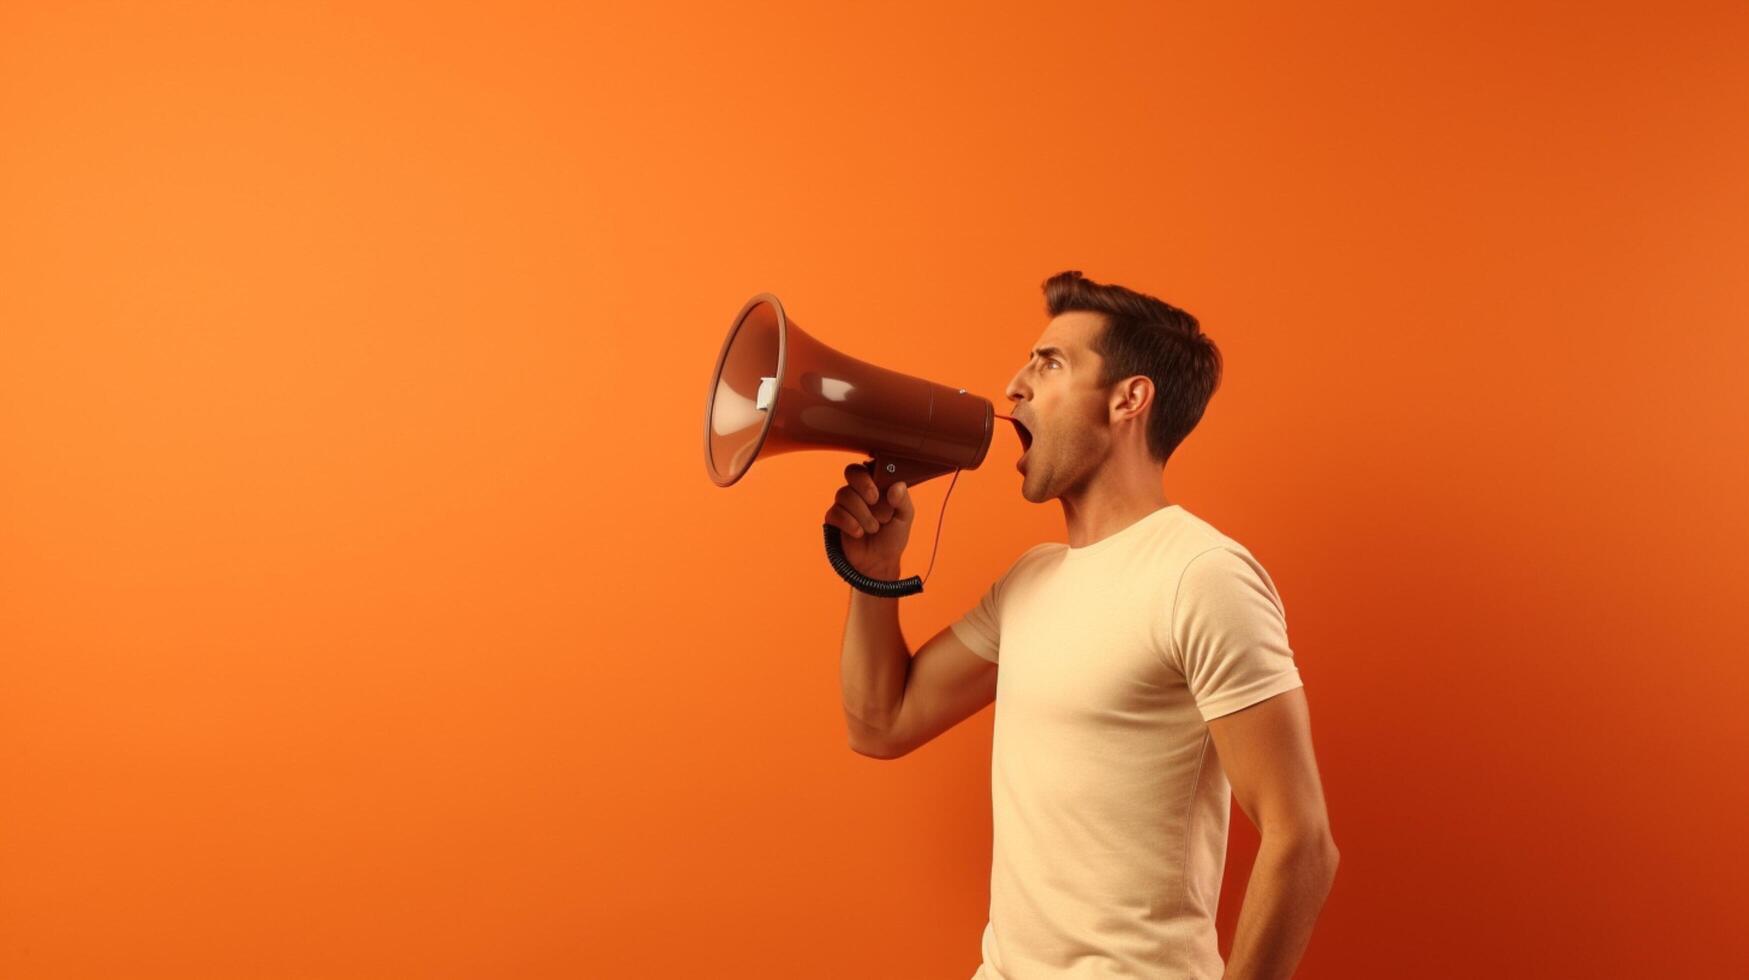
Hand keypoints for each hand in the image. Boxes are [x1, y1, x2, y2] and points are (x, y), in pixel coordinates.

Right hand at [823, 462, 914, 577]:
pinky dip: (850, 523)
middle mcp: (859, 490)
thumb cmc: (892, 537)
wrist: (878, 562)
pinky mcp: (834, 518)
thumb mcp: (905, 518)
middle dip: (864, 485)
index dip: (872, 472)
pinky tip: (859, 533)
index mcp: (877, 485)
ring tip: (873, 528)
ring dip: (862, 514)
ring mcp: (845, 504)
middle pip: (852, 471)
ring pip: (845, 494)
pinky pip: (836, 512)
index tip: (881, 487)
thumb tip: (897, 486)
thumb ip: (903, 501)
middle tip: (874, 500)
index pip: (869, 466)